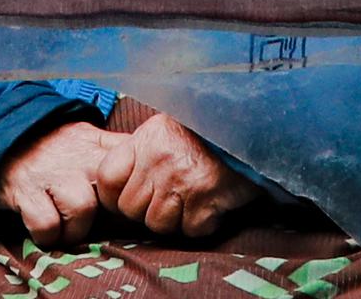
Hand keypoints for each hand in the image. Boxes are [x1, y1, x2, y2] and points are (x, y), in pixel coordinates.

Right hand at [0, 121, 126, 247]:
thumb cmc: (49, 146)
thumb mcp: (84, 135)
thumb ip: (112, 148)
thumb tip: (147, 162)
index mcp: (96, 142)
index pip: (133, 157)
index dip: (137, 182)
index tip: (132, 199)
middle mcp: (78, 156)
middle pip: (113, 188)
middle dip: (113, 211)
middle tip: (103, 222)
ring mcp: (51, 174)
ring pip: (82, 209)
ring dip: (77, 230)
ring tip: (70, 230)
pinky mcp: (25, 192)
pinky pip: (47, 224)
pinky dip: (48, 235)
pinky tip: (47, 231)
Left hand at [96, 112, 260, 237]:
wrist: (253, 130)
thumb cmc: (208, 134)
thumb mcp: (167, 130)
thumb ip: (141, 154)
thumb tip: (113, 187)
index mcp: (147, 139)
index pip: (106, 179)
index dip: (116, 195)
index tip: (134, 195)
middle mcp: (160, 158)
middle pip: (131, 209)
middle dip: (148, 210)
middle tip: (172, 196)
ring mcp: (182, 179)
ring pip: (158, 224)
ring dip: (176, 220)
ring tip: (192, 199)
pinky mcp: (206, 198)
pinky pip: (190, 230)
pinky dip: (202, 223)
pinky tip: (211, 205)